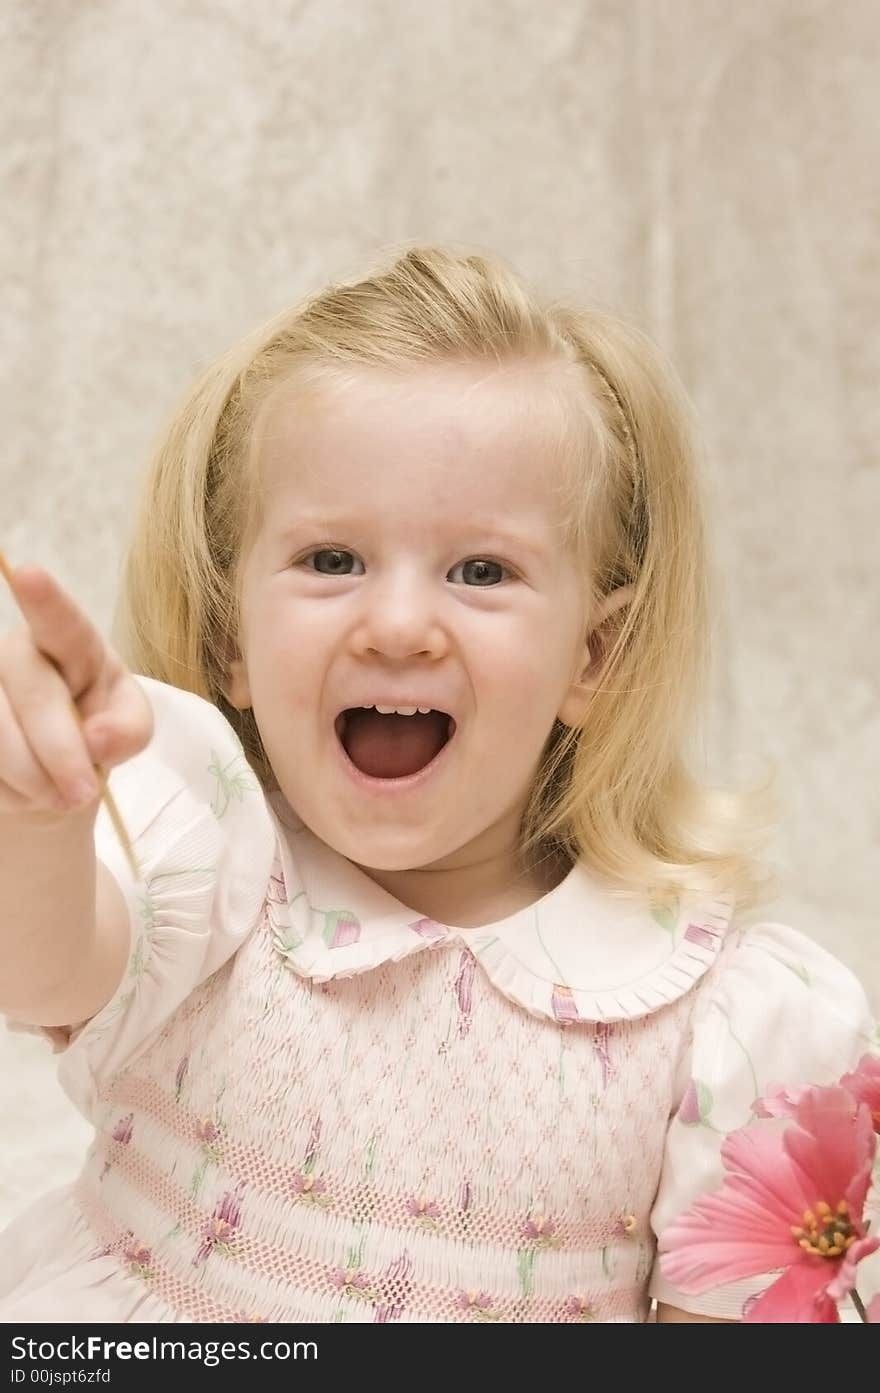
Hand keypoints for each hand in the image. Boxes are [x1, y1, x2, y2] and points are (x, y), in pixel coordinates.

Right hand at [0, 564, 152, 815]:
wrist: (49, 778)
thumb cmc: (94, 736)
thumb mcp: (128, 729)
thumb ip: (128, 729)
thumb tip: (98, 739)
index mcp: (72, 645)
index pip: (61, 621)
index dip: (45, 601)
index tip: (30, 574)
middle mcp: (16, 652)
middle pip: (33, 693)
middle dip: (61, 751)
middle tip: (82, 794)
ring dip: (32, 778)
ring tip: (56, 796)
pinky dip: (8, 792)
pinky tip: (22, 791)